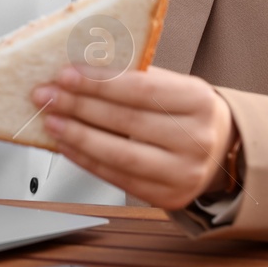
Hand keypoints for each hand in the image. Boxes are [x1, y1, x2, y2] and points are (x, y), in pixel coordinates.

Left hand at [31, 65, 235, 210]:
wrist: (220, 151)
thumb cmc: (187, 112)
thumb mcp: (174, 85)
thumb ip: (134, 77)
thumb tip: (81, 69)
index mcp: (198, 100)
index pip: (142, 88)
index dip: (99, 82)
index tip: (66, 73)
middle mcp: (196, 139)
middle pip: (127, 121)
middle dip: (79, 106)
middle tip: (47, 94)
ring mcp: (184, 173)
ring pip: (119, 155)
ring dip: (77, 135)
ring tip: (51, 120)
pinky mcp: (167, 197)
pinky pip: (118, 178)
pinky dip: (86, 160)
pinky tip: (67, 145)